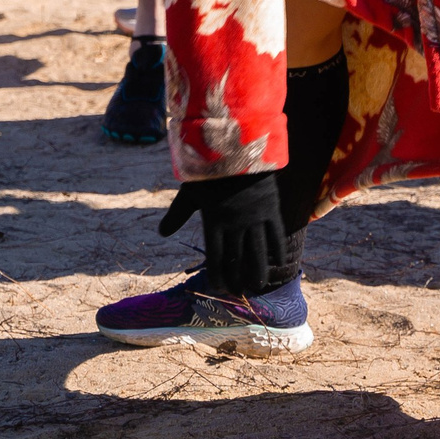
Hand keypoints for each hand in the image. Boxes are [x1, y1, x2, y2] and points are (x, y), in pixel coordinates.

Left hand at [158, 171, 286, 294]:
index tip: (219, 288)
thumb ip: (177, 214)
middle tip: (238, 292)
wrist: (236, 146)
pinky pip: (275, 235)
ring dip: (257, 271)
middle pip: (237, 259)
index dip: (217, 275)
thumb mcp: (190, 192)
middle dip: (237, 278)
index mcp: (214, 222)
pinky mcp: (270, 209)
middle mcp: (235, 224)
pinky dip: (277, 250)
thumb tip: (162, 233)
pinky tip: (278, 263)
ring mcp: (254, 218)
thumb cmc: (210, 170)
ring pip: (257, 252)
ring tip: (257, 285)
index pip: (215, 257)